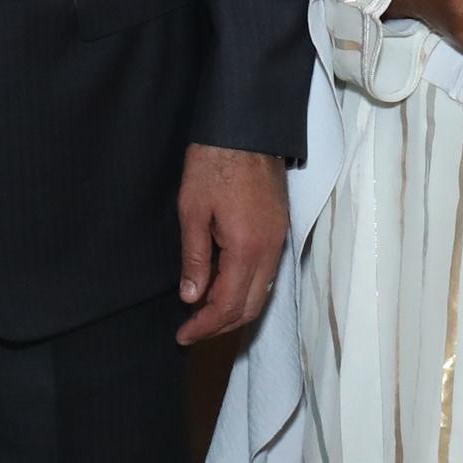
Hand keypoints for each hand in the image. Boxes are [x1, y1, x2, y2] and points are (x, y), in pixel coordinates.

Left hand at [176, 144, 287, 344]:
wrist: (246, 127)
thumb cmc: (213, 163)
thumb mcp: (192, 210)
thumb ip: (196, 258)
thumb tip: (192, 298)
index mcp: (247, 248)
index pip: (228, 304)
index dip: (204, 325)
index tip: (182, 335)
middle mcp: (270, 250)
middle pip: (250, 307)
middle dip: (221, 326)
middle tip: (191, 331)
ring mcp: (279, 240)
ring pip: (262, 293)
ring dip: (235, 310)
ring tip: (205, 315)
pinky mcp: (280, 229)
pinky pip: (267, 274)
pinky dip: (247, 291)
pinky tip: (226, 287)